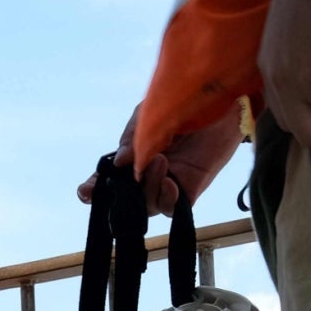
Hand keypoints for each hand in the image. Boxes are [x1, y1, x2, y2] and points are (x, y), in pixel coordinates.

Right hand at [82, 105, 244, 213]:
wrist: (223, 102)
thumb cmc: (185, 104)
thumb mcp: (149, 114)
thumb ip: (132, 138)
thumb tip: (121, 163)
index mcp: (133, 157)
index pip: (108, 180)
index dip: (94, 189)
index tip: (86, 191)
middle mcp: (147, 175)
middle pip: (122, 201)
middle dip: (115, 196)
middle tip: (123, 176)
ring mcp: (167, 185)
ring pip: (145, 206)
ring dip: (146, 187)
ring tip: (160, 160)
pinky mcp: (189, 192)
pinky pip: (170, 208)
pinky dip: (165, 198)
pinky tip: (170, 182)